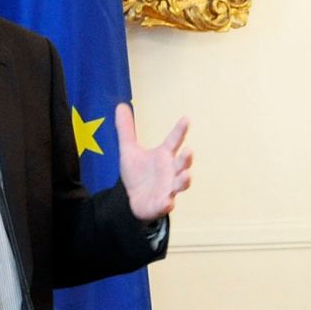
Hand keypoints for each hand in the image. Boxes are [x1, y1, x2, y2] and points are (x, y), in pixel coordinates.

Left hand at [115, 104, 191, 223]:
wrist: (133, 200)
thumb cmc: (137, 174)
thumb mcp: (129, 150)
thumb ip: (126, 130)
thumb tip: (121, 105)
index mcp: (164, 156)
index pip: (174, 141)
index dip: (180, 131)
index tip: (186, 119)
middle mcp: (170, 171)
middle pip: (182, 163)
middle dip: (186, 159)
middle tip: (189, 151)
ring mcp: (168, 188)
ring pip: (180, 184)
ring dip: (184, 180)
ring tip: (186, 175)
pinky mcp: (161, 204)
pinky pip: (166, 204)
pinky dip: (167, 203)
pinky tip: (167, 202)